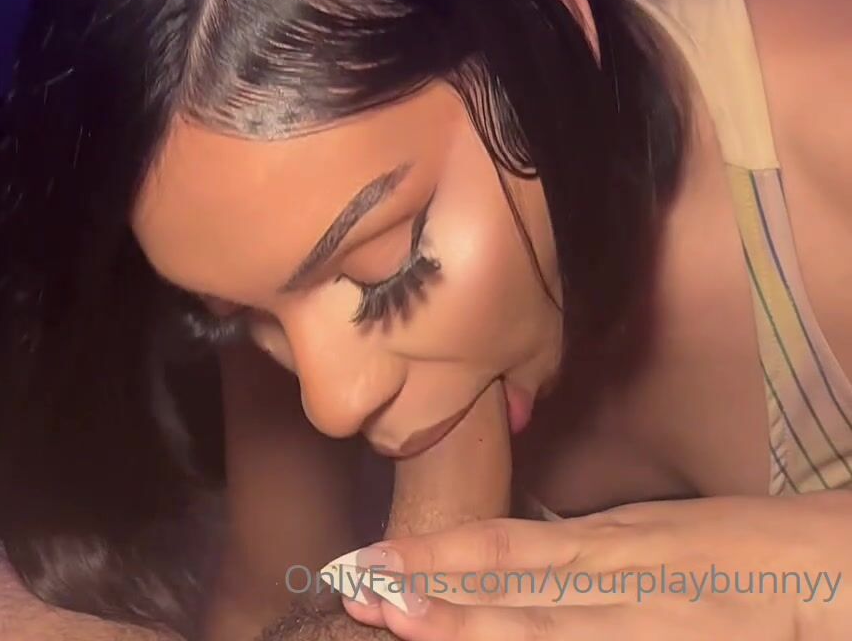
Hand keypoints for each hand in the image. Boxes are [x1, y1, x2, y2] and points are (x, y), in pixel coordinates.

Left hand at [323, 494, 850, 637]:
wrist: (826, 574)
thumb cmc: (743, 550)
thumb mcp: (654, 532)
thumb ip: (589, 547)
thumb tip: (521, 553)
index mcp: (615, 540)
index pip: (508, 545)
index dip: (438, 553)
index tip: (372, 559)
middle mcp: (621, 580)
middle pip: (513, 591)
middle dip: (433, 595)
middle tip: (357, 588)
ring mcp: (643, 624)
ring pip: (543, 630)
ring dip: (470, 626)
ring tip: (401, 619)